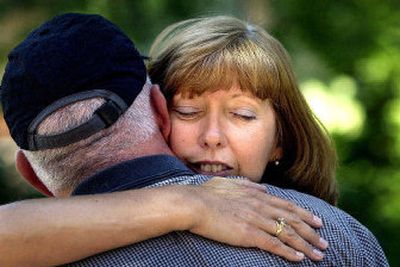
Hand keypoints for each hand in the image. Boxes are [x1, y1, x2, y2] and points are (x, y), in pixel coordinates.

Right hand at [187, 177, 327, 261]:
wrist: (193, 203)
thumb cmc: (205, 194)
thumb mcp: (229, 184)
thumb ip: (248, 186)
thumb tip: (262, 188)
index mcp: (256, 195)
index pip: (287, 206)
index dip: (304, 214)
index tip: (317, 221)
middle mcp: (260, 206)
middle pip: (292, 220)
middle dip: (311, 232)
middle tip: (325, 241)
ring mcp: (256, 220)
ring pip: (288, 233)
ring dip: (306, 245)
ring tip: (319, 254)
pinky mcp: (248, 234)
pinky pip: (274, 244)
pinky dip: (288, 252)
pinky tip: (299, 258)